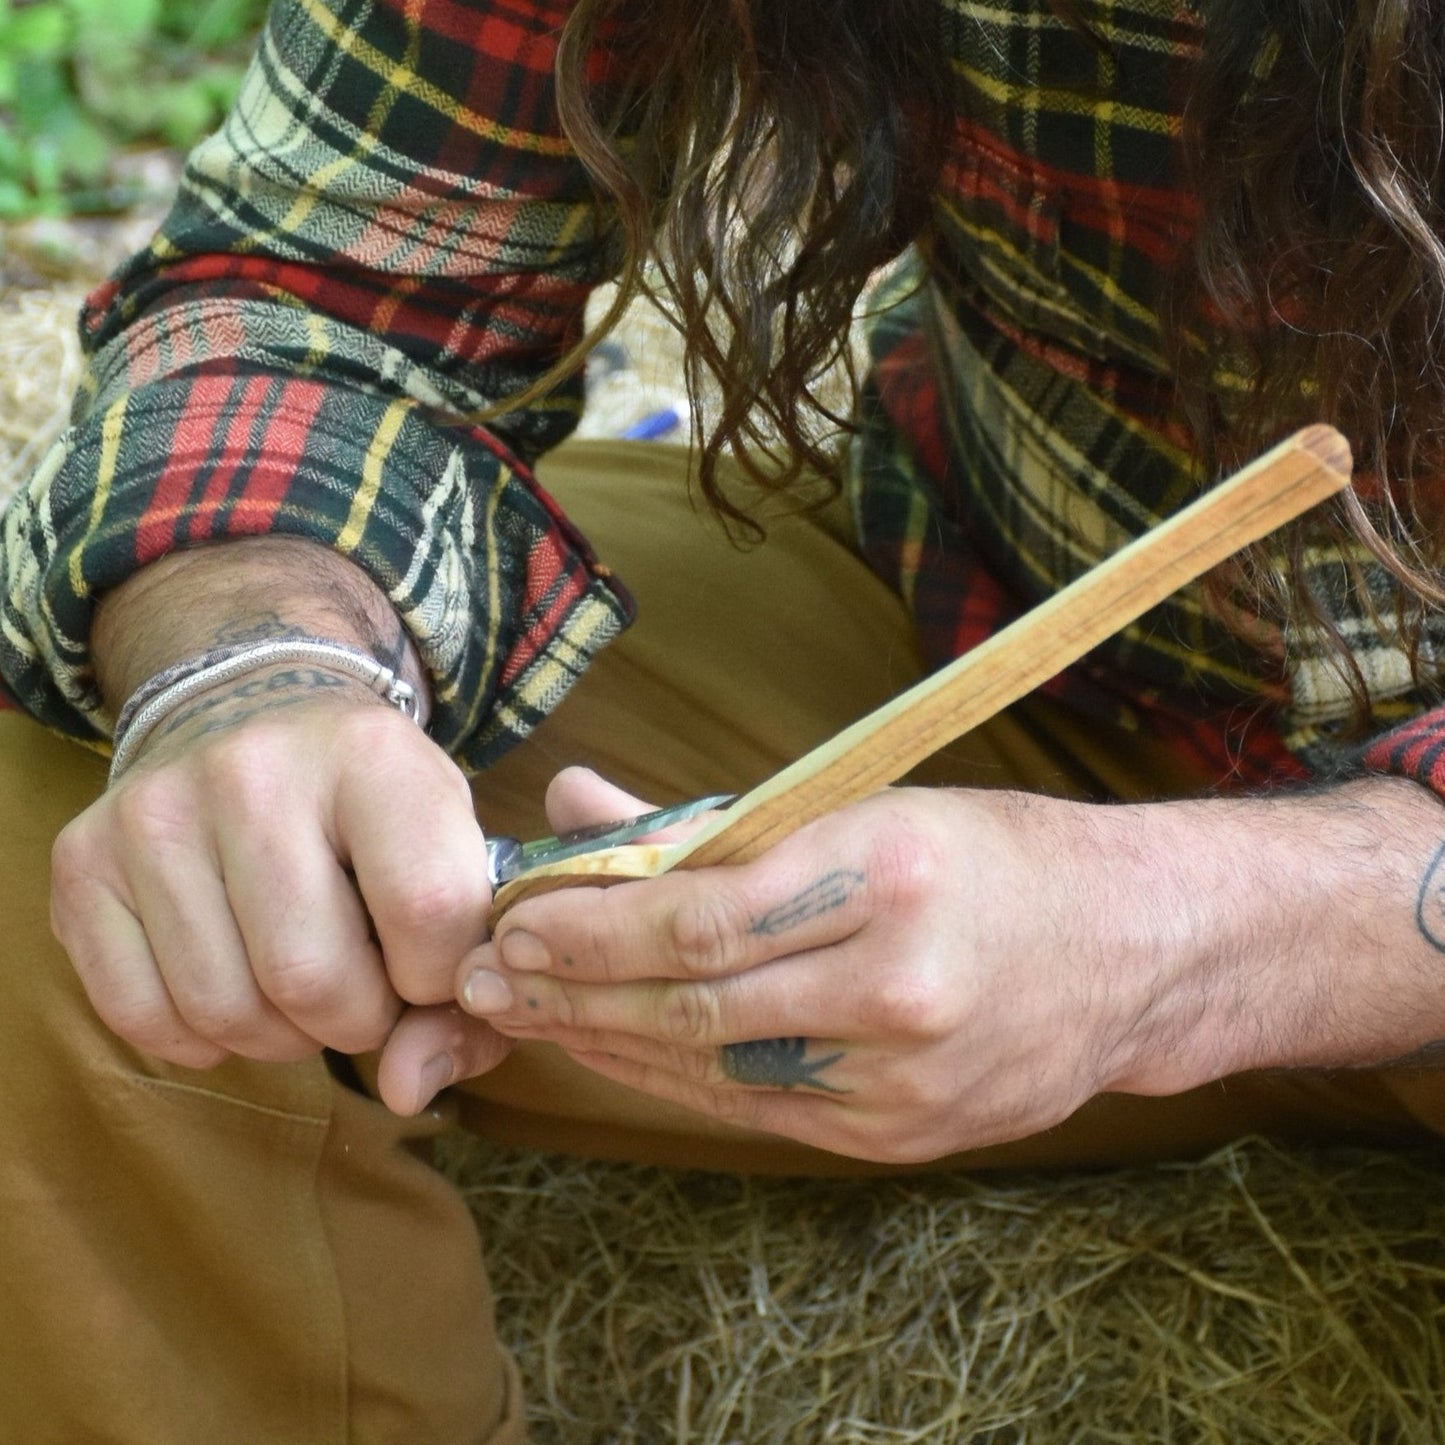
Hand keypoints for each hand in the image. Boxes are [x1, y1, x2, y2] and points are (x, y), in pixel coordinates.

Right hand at [51, 671, 509, 1114]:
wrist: (255, 716)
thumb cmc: (375, 811)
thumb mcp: (453, 857)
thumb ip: (462, 983)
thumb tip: (408, 1088)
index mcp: (373, 753)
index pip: (428, 911)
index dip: (439, 977)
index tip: (428, 963)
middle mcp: (254, 769)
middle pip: (313, 978)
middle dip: (356, 1019)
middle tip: (363, 983)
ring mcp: (155, 811)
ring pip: (226, 1011)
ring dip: (281, 1035)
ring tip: (302, 979)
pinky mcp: (84, 859)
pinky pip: (141, 1016)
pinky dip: (200, 1037)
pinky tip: (234, 982)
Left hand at [454, 772, 1167, 1162]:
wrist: (1130, 951)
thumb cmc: (990, 855)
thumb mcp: (861, 805)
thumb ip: (709, 819)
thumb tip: (580, 805)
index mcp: (887, 875)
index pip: (699, 916)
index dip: (588, 926)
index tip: (515, 916)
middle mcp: (897, 985)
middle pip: (691, 1001)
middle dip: (570, 991)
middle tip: (485, 975)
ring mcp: (902, 1077)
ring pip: (712, 1065)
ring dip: (605, 1039)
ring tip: (528, 1013)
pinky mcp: (901, 1136)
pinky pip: (756, 1107)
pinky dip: (674, 1076)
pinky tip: (617, 1048)